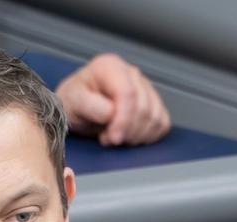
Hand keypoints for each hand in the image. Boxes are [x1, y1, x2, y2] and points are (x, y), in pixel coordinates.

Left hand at [56, 53, 171, 146]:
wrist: (79, 107)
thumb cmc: (75, 101)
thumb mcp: (73, 102)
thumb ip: (90, 105)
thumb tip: (111, 113)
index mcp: (110, 66)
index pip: (128, 94)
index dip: (123, 120)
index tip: (112, 137)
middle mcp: (131, 73)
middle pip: (144, 108)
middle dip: (127, 131)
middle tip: (108, 139)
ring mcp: (145, 87)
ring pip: (155, 117)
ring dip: (136, 136)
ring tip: (115, 136)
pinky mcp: (154, 103)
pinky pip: (162, 124)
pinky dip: (148, 136)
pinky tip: (129, 135)